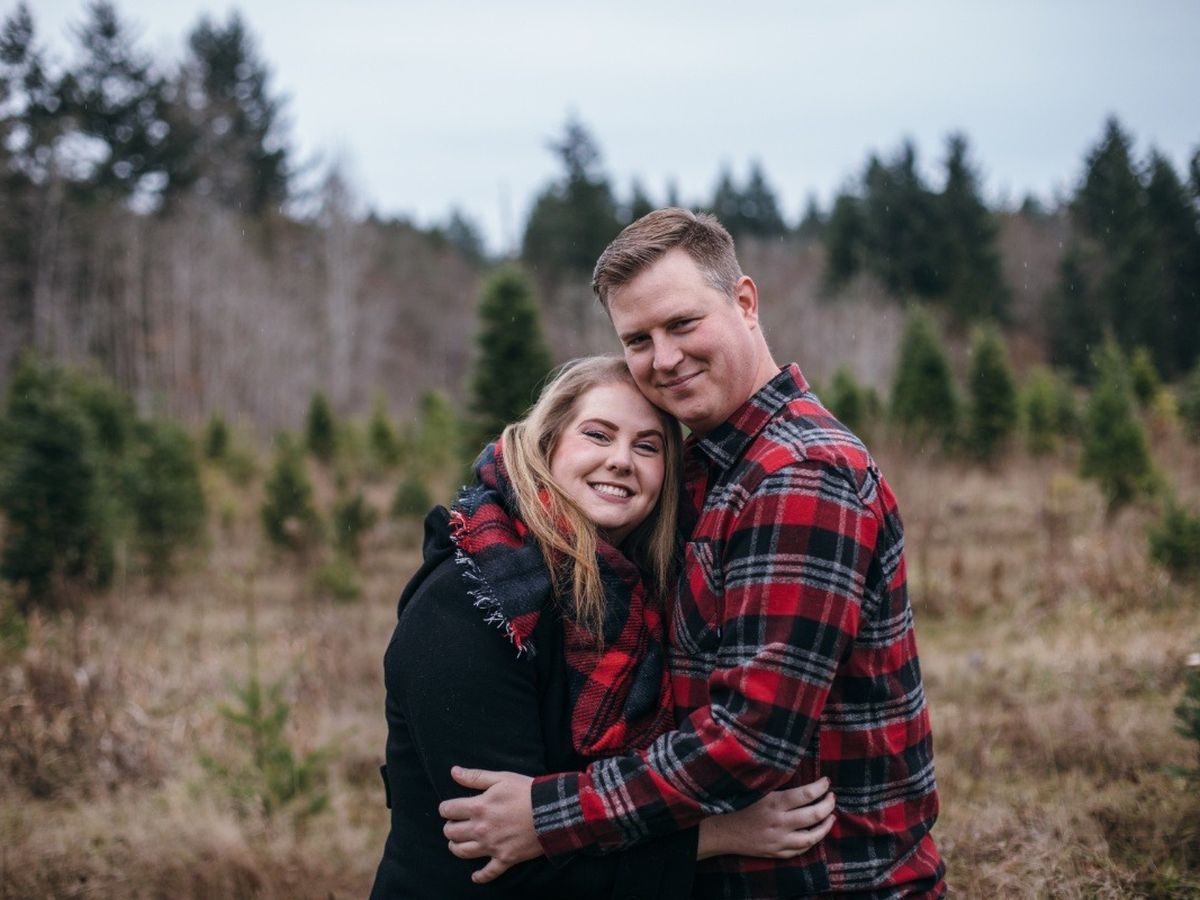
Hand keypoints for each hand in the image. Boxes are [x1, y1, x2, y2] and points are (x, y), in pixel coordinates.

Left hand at [438, 767, 540, 883]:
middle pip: (451, 832)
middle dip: (449, 827)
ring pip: (462, 852)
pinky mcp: (505, 858)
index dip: (445, 808)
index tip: (448, 808)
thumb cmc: (527, 791)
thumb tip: (453, 772)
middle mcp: (481, 829)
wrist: (552, 811)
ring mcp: (492, 846)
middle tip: (454, 824)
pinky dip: (480, 876)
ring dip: (456, 847)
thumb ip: (475, 777)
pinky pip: (488, 873)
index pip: (448, 810)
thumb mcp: (501, 778)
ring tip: (457, 843)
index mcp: (478, 807)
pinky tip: (475, 876)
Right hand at [697, 778, 834, 859]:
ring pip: (812, 837)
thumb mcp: (755, 788)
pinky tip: (816, 833)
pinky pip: (800, 850)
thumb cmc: (736, 802)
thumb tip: (797, 774)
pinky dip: (812, 841)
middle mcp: (779, 822)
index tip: (826, 782)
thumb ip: (776, 783)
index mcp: (774, 802)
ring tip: (831, 816)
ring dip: (825, 826)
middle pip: (814, 815)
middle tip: (832, 797)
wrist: (720, 829)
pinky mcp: (776, 852)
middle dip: (828, 805)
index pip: (807, 794)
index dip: (821, 787)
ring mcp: (778, 840)